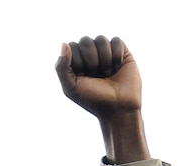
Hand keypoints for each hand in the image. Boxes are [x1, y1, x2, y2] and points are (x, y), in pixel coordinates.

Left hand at [56, 36, 147, 163]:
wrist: (119, 108)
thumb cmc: (93, 100)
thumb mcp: (71, 88)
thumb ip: (61, 67)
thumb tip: (64, 43)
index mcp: (76, 61)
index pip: (71, 46)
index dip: (78, 62)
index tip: (83, 77)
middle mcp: (90, 54)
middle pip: (85, 40)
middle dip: (91, 60)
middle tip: (97, 75)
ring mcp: (106, 52)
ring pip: (101, 39)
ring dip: (104, 59)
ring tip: (108, 73)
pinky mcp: (122, 51)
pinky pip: (116, 41)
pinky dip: (116, 56)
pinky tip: (117, 67)